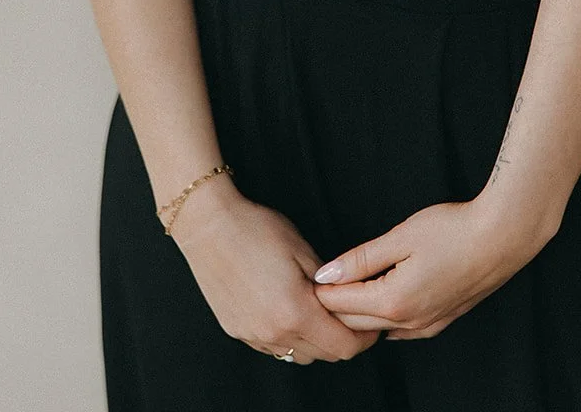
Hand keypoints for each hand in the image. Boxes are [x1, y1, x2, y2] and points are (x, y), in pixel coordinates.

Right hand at [171, 180, 382, 364]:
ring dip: (316, 341)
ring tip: (321, 311)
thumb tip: (346, 300)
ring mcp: (253, 335)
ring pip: (298, 355)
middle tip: (351, 315)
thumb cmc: (256, 229)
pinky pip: (274, 347)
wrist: (207, 225)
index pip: (343, 346)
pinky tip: (290, 311)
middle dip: (343, 339)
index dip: (364, 339)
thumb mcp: (301, 248)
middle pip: (323, 355)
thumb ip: (328, 282)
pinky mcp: (237, 330)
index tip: (372, 325)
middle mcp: (273, 332)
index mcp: (295, 312)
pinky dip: (290, 337)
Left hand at [310, 196, 538, 340]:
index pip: (343, 305)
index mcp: (394, 301)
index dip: (321, 291)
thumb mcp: (401, 237)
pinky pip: (402, 329)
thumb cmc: (453, 229)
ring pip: (379, 328)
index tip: (304, 277)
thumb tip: (327, 272)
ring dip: (358, 314)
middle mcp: (409, 322)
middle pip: (356, 323)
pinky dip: (383, 317)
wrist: (503, 237)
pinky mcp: (442, 320)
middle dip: (334, 306)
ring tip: (343, 289)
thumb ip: (362, 258)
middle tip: (315, 286)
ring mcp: (428, 324)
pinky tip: (379, 300)